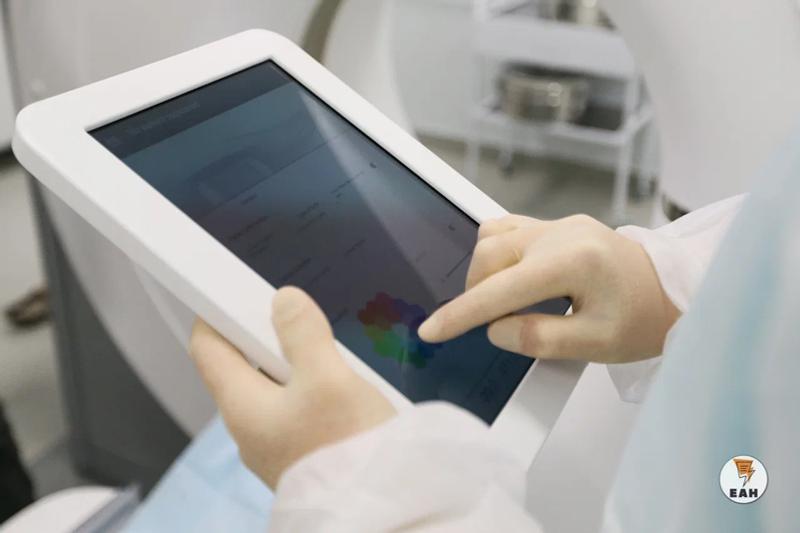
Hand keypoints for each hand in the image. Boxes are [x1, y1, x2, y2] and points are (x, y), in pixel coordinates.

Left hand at [189, 287, 395, 488]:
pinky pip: (293, 412)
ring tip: (325, 350)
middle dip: (264, 337)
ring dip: (292, 364)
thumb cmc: (347, 445)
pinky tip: (338, 386)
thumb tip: (283, 301)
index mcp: (242, 406)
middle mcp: (249, 429)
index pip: (207, 350)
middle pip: (241, 368)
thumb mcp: (329, 377)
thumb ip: (303, 334)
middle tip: (296, 318)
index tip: (231, 290)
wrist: (381, 509)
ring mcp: (273, 447)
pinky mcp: (299, 458)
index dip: (214, 314)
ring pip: (272, 390)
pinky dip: (308, 390)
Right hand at [418, 214, 679, 362]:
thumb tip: (495, 328)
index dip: (461, 314)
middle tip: (496, 325)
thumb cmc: (642, 319)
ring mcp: (559, 224)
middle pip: (489, 255)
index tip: (431, 331)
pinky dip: (497, 254)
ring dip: (485, 273)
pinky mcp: (559, 224)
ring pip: (493, 237)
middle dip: (477, 294)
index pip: (501, 290)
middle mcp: (560, 233)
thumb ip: (539, 338)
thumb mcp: (596, 343)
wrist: (674, 290)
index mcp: (573, 262)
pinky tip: (511, 278)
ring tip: (504, 303)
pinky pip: (509, 228)